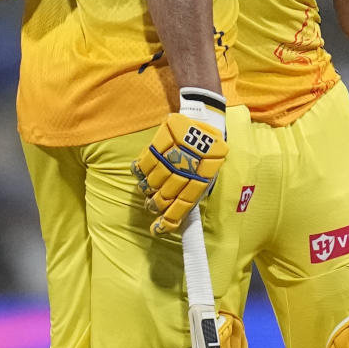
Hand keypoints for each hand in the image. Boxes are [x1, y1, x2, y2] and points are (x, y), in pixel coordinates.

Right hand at [132, 88, 227, 235]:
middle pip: (164, 196)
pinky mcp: (161, 140)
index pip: (183, 205)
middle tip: (151, 205)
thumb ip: (195, 191)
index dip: (168, 220)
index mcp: (202, 177)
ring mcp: (172, 154)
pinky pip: (145, 163)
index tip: (157, 229)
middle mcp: (186, 168)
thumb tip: (178, 216)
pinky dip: (139, 171)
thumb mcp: (209, 171)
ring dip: (147, 189)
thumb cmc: (207, 150)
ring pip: (152, 181)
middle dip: (155, 205)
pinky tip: (139, 174)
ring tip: (147, 190)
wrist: (205, 118)